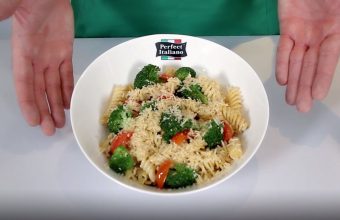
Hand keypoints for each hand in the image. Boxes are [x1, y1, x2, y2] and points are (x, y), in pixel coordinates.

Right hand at [12, 0, 73, 134]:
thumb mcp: (9, 9)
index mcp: (22, 53)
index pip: (24, 84)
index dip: (28, 103)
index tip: (34, 121)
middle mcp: (36, 59)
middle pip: (40, 90)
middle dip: (44, 110)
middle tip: (51, 130)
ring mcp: (51, 56)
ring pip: (53, 85)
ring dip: (56, 104)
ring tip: (60, 122)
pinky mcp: (65, 51)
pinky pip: (67, 73)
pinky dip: (67, 88)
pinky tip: (68, 102)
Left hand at [276, 0, 339, 111]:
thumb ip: (339, 26)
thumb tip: (336, 41)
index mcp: (337, 30)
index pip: (328, 60)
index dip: (322, 78)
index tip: (316, 96)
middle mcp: (320, 35)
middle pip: (311, 66)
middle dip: (306, 87)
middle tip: (300, 107)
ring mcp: (304, 32)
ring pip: (297, 61)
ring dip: (294, 81)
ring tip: (290, 100)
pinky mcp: (288, 27)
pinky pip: (284, 48)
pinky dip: (282, 63)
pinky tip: (283, 80)